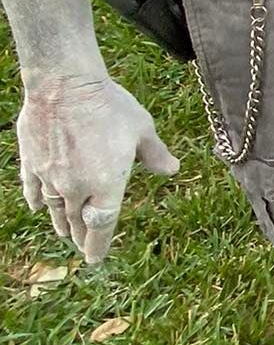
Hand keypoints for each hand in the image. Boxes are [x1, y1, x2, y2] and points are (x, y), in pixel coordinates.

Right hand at [17, 72, 179, 266]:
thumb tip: (172, 170)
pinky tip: (38, 207)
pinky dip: (37, 201)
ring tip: (63, 232)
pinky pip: (33, 190)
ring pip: (55, 209)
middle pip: (77, 221)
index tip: (96, 259)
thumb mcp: (142, 130)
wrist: (65, 85)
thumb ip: (154, 155)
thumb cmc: (109, 106)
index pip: (102, 226)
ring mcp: (51, 178)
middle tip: (82, 245)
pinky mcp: (31, 163)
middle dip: (81, 236)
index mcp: (106, 186)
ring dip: (61, 223)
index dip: (99, 245)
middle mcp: (77, 188)